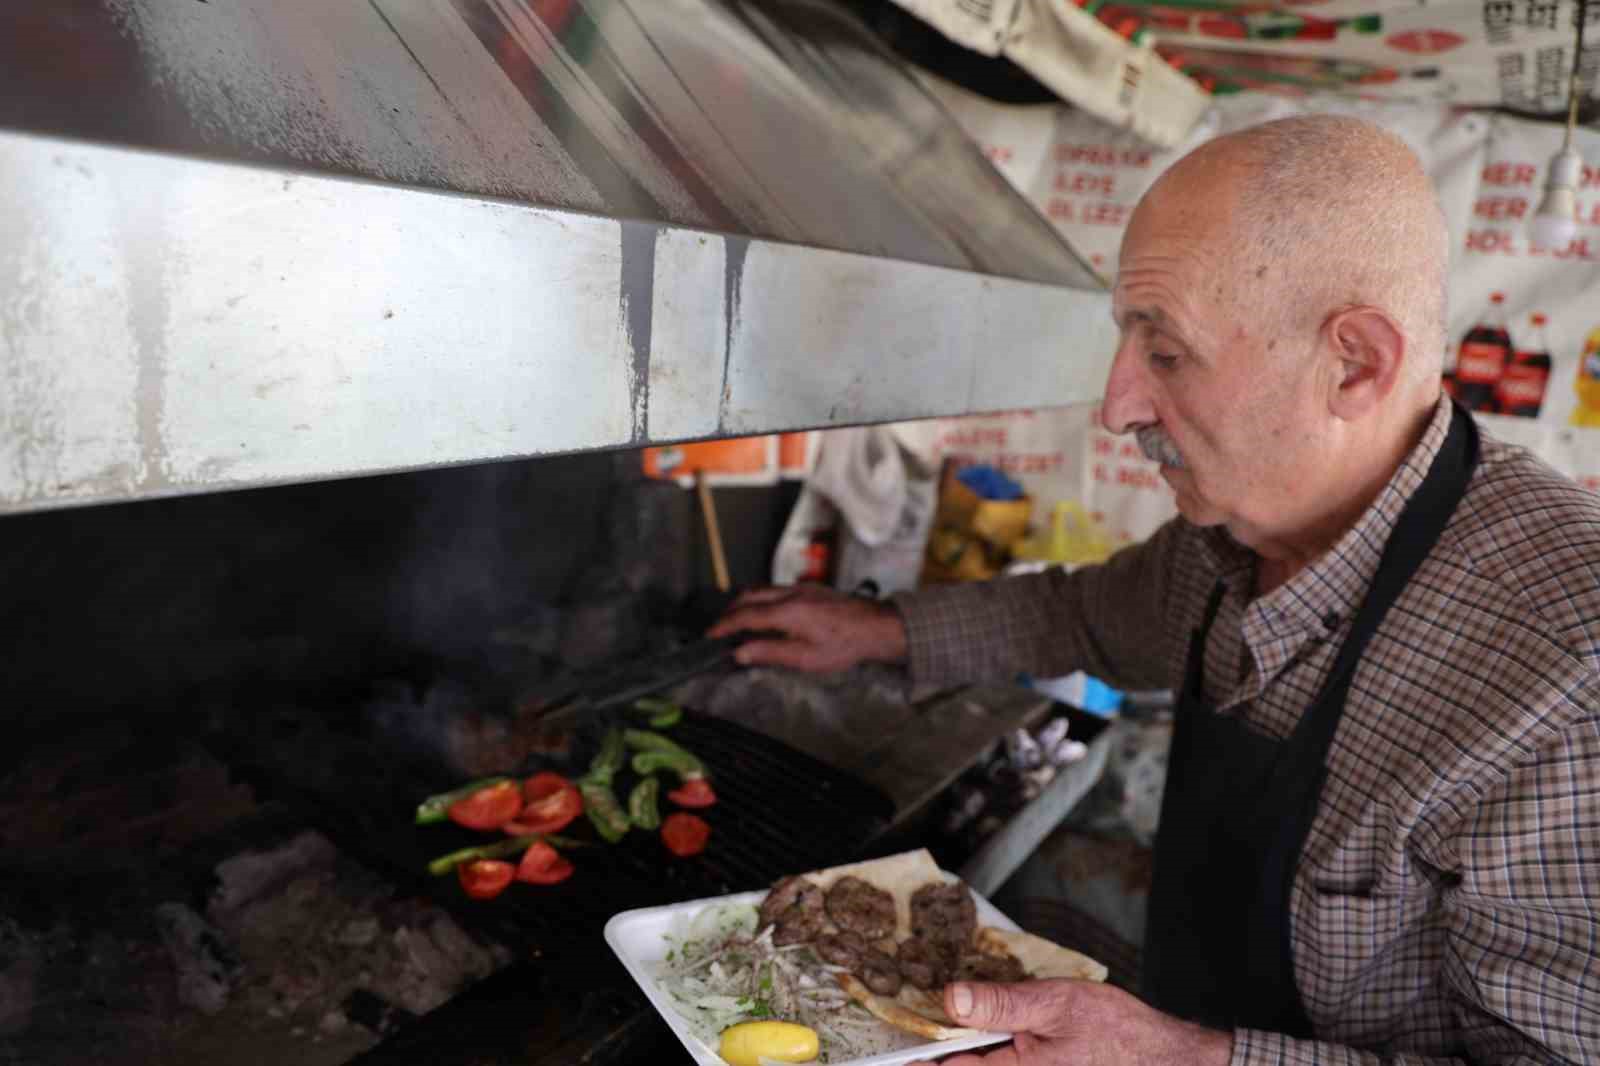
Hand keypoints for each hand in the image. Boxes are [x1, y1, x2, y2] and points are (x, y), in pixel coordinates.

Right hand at [705, 585, 907, 672]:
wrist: (875, 626)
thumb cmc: (844, 645)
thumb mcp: (805, 658)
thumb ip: (770, 652)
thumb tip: (740, 652)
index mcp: (788, 612)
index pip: (745, 616)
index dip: (724, 625)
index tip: (710, 634)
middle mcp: (791, 594)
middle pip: (748, 596)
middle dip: (729, 611)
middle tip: (719, 628)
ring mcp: (801, 588)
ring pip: (762, 589)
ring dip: (744, 603)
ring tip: (737, 622)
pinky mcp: (810, 589)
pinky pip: (775, 589)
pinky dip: (761, 600)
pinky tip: (764, 615)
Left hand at [912, 980, 1233, 1065]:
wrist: (1167, 1063)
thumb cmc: (1118, 1034)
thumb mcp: (1055, 1004)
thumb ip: (1001, 1003)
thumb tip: (950, 998)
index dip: (919, 1058)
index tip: (894, 1048)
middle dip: (944, 1057)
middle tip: (917, 1042)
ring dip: (969, 1056)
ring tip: (955, 1037)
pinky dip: (990, 1059)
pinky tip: (989, 1041)